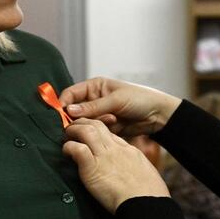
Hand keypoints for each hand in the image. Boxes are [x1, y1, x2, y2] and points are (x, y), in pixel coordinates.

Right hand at [59, 77, 181, 136]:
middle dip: (81, 117)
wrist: (158, 115)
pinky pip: (95, 132)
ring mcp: (99, 115)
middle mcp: (93, 100)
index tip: (61, 115)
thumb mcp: (116, 100)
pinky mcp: (105, 127)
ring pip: (85, 123)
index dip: (63, 103)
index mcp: (94, 87)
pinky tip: (117, 124)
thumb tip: (69, 111)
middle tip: (93, 119)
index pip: (71, 94)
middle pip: (74, 111)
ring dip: (96, 123)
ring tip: (114, 119)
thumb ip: (92, 107)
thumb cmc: (140, 99)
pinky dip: (103, 130)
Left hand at [63, 118, 170, 213]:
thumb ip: (133, 168)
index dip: (96, 131)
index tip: (89, 136)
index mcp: (129, 150)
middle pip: (97, 125)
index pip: (109, 133)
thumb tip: (129, 173)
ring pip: (86, 130)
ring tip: (67, 136)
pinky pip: (78, 149)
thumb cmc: (149, 195)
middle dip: (83, 123)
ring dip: (74, 130)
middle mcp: (116, 149)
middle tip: (73, 129)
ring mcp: (104, 156)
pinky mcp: (92, 168)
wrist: (146, 203)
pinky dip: (69, 147)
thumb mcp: (145, 173)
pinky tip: (66, 152)